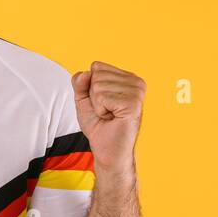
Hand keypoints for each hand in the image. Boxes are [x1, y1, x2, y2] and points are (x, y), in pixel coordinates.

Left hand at [71, 61, 144, 176]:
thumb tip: (85, 72)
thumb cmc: (99, 125)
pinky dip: (101, 110)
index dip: (90, 88)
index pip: (97, 66)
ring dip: (97, 105)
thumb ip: (80, 83)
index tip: (102, 103)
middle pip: (96, 74)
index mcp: (127, 77)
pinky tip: (112, 118)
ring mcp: (137, 91)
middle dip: (93, 96)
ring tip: (109, 115)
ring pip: (98, 85)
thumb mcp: (84, 99)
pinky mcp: (133, 103)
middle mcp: (136, 81)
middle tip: (106, 111)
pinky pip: (102, 97)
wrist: (107, 150)